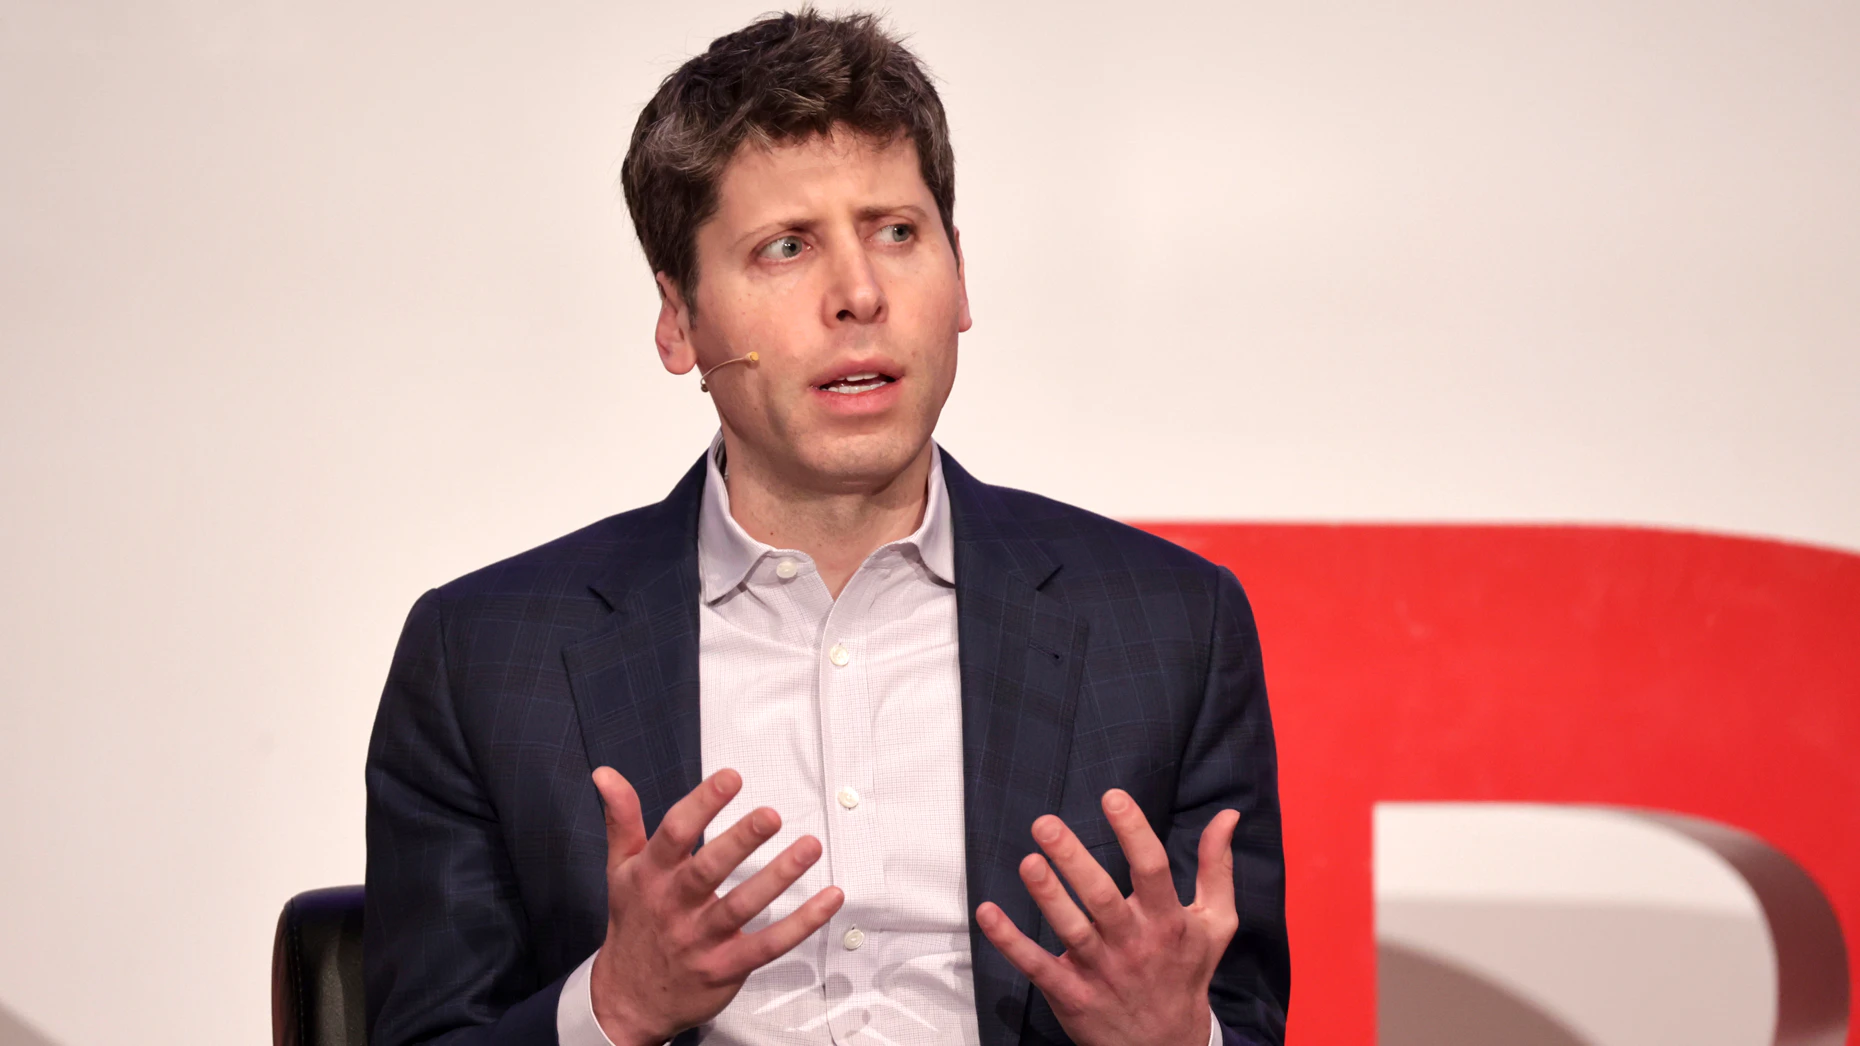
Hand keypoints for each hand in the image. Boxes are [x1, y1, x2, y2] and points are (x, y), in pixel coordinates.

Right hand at [588, 766, 843, 1045]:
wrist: (626, 999)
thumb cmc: (633, 924)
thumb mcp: (620, 869)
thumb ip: (622, 819)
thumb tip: (605, 774)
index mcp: (651, 875)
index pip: (674, 833)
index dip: (702, 803)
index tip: (731, 777)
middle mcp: (674, 905)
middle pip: (708, 870)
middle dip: (741, 841)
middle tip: (772, 815)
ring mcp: (700, 939)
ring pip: (742, 906)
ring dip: (778, 877)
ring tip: (809, 847)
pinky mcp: (725, 967)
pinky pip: (768, 945)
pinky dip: (801, 924)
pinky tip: (828, 899)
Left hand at [976, 790, 1240, 1045]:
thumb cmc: (1187, 971)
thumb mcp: (1216, 923)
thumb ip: (1217, 867)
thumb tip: (1228, 815)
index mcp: (1168, 921)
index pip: (1152, 870)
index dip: (1134, 832)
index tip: (1113, 797)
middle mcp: (1134, 944)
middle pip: (1102, 898)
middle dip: (1074, 859)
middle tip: (1046, 823)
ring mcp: (1101, 971)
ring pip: (1072, 930)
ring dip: (1047, 897)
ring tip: (1028, 862)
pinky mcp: (1072, 995)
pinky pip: (1038, 966)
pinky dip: (1010, 942)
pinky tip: (987, 913)